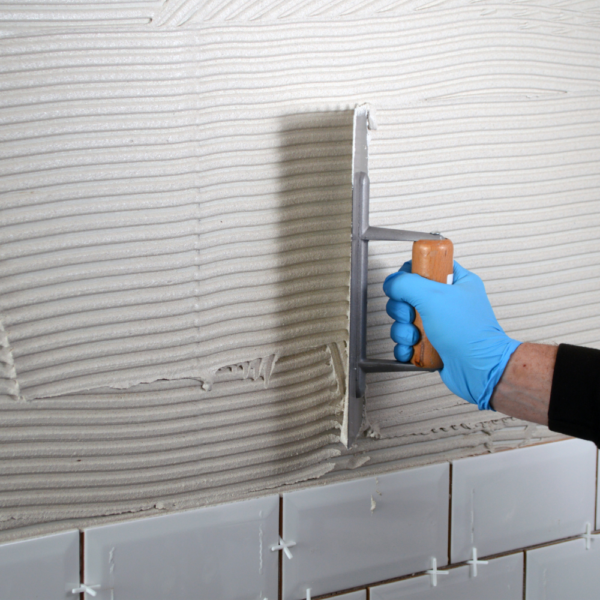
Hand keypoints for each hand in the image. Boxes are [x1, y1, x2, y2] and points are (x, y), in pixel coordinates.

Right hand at [383, 261, 520, 410]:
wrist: (479, 370)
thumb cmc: (470, 334)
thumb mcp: (434, 296)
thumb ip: (406, 283)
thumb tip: (392, 282)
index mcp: (455, 282)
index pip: (425, 266)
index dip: (410, 274)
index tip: (407, 285)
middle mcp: (446, 302)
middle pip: (407, 296)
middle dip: (402, 309)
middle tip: (412, 315)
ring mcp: (438, 324)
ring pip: (404, 320)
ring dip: (403, 331)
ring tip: (416, 336)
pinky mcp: (431, 344)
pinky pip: (406, 342)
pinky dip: (405, 347)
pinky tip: (412, 349)